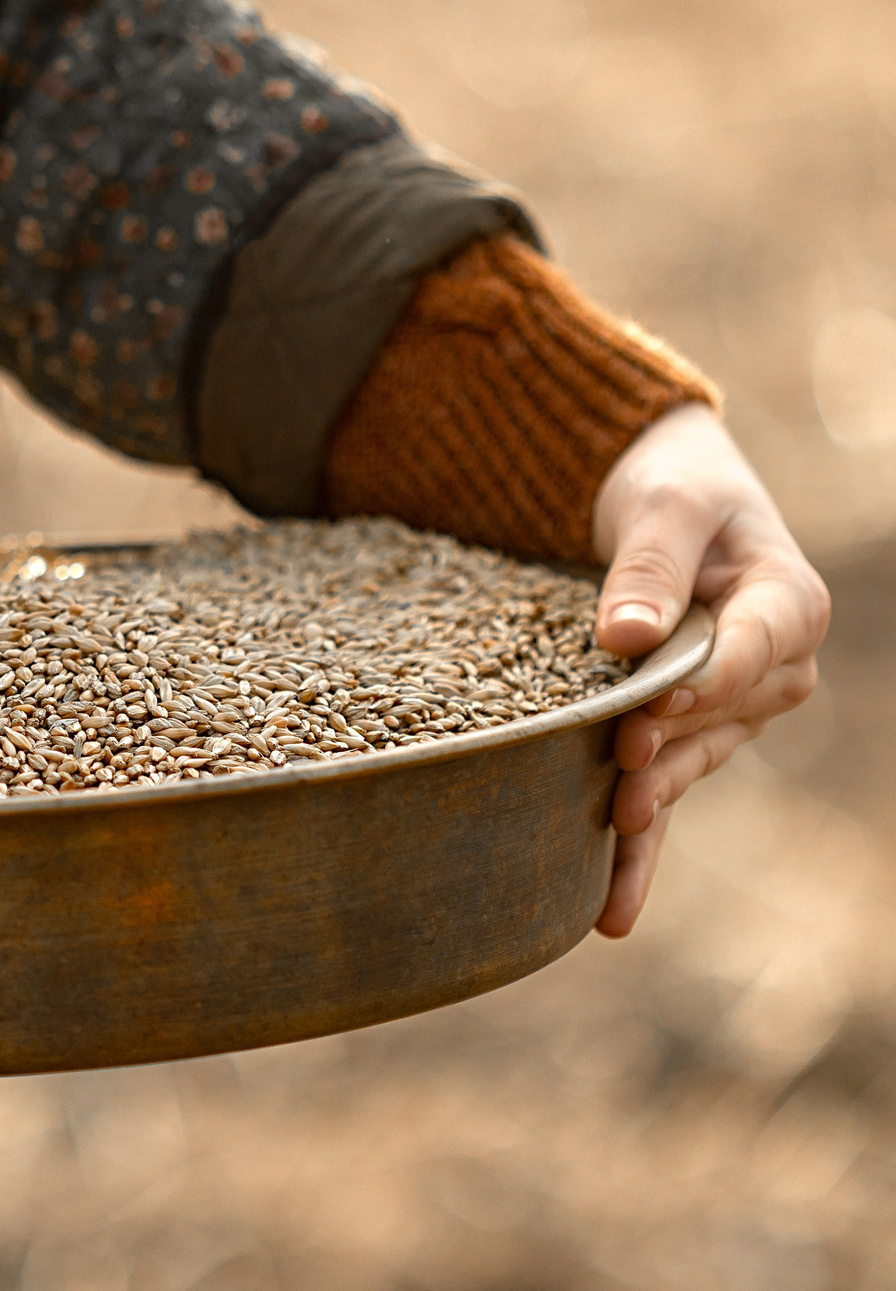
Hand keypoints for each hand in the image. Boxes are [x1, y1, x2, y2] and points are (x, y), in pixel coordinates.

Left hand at [590, 404, 829, 936]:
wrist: (664, 495)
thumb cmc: (673, 488)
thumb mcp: (662, 504)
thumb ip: (649, 564)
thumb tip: (626, 635)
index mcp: (789, 602)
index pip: (756, 650)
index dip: (705, 683)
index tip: (652, 707)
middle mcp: (774, 667)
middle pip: (721, 717)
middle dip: (671, 749)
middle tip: (622, 781)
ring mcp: (730, 710)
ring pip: (690, 763)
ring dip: (653, 804)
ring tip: (612, 843)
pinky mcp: (682, 733)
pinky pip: (665, 794)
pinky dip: (638, 850)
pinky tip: (609, 911)